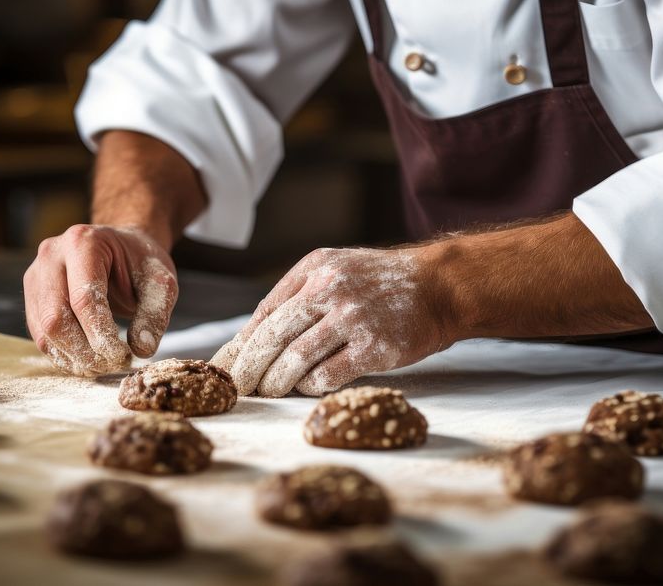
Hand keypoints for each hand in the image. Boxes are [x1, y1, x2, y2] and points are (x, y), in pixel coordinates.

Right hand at [23, 225, 177, 375]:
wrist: (121, 249)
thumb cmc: (140, 263)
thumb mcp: (161, 282)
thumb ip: (154, 314)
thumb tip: (141, 349)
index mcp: (83, 242)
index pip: (84, 298)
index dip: (100, 334)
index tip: (121, 356)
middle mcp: (51, 255)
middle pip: (55, 317)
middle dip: (84, 350)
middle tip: (112, 364)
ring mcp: (36, 275)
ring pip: (44, 330)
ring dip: (72, 356)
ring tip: (102, 364)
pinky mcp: (32, 295)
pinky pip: (40, 333)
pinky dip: (63, 353)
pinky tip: (87, 360)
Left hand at [210, 246, 447, 396]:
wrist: (440, 286)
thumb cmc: (383, 284)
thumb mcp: (336, 270)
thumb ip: (299, 295)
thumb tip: (255, 337)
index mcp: (315, 269)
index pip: (265, 312)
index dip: (240, 344)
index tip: (222, 368)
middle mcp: (330, 289)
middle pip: (272, 336)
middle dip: (248, 368)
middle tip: (236, 389)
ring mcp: (353, 318)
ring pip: (295, 358)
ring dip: (276, 381)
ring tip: (268, 393)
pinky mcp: (375, 347)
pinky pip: (328, 375)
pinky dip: (310, 387)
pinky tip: (307, 389)